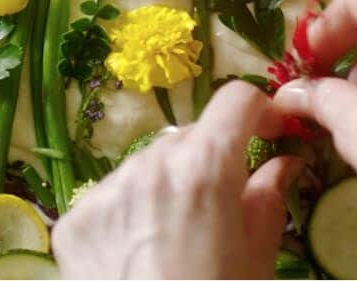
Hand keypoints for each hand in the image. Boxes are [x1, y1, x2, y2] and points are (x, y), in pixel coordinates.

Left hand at [52, 82, 300, 278]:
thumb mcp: (258, 256)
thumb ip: (268, 197)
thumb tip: (283, 163)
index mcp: (205, 166)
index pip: (236, 100)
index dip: (260, 110)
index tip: (270, 132)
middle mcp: (150, 164)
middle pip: (189, 136)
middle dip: (211, 157)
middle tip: (222, 201)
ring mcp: (106, 190)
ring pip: (146, 165)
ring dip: (166, 183)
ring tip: (176, 235)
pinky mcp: (74, 219)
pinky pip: (110, 197)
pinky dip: (128, 213)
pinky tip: (138, 254)